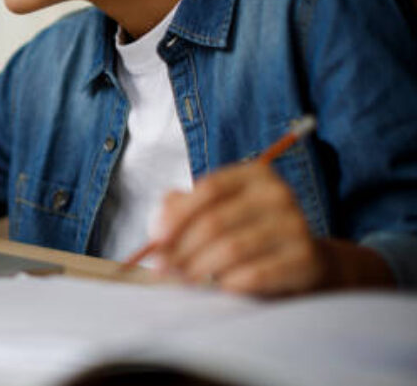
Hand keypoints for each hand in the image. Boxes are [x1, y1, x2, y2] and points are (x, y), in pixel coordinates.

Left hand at [151, 162, 326, 295]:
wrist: (304, 260)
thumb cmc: (248, 232)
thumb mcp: (218, 211)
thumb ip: (182, 210)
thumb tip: (158, 227)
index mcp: (255, 174)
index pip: (209, 189)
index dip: (178, 215)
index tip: (156, 239)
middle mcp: (279, 194)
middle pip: (216, 221)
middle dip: (181, 248)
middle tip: (162, 267)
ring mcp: (296, 225)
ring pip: (231, 249)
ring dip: (199, 268)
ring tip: (183, 279)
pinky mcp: (306, 259)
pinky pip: (255, 274)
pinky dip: (228, 283)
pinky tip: (219, 287)